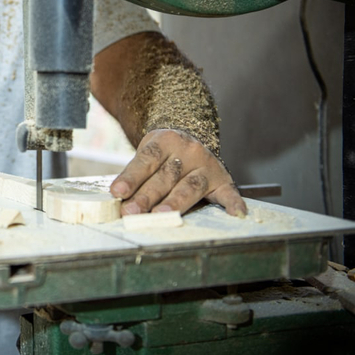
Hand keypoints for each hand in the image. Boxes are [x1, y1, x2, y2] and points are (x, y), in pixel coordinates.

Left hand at [110, 129, 245, 216]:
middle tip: (131, 212)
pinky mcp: (222, 179)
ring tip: (162, 216)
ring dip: (175, 202)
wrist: (191, 138)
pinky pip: (229, 192)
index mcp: (165, 140)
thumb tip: (118, 201)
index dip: (131, 177)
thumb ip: (136, 176)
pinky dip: (233, 203)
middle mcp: (188, 150)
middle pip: (166, 176)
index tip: (117, 193)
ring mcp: (206, 164)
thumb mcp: (147, 155)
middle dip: (147, 196)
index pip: (146, 160)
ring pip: (190, 185)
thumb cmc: (163, 155)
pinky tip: (236, 214)